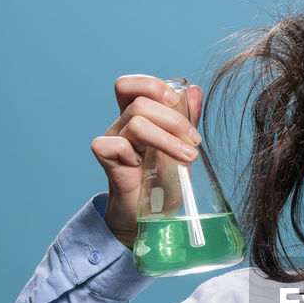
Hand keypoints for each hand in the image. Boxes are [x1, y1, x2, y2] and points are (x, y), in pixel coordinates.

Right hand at [90, 75, 204, 247]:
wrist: (152, 217)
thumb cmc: (164, 181)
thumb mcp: (182, 146)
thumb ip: (187, 119)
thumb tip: (195, 90)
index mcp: (137, 116)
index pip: (130, 85)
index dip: (151, 85)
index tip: (176, 102)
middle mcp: (122, 125)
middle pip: (140, 103)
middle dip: (174, 120)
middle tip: (194, 141)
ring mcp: (114, 142)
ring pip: (135, 122)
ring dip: (167, 139)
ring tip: (188, 157)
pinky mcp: (108, 162)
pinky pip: (113, 145)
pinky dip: (132, 152)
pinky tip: (144, 167)